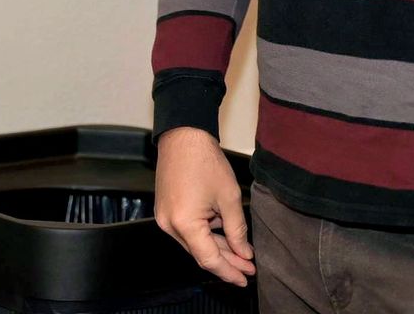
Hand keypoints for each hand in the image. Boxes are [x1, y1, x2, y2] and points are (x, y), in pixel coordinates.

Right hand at [155, 127, 254, 286]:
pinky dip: (205, 235)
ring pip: (194, 243)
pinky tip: (224, 236)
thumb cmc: (204, 161)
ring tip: (241, 253)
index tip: (245, 278)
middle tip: (248, 268)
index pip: (209, 259)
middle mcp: (169, 224)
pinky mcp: (165, 210)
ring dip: (217, 248)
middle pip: (201, 253)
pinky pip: (187, 230)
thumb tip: (243, 253)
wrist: (183, 136)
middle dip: (227, 261)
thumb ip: (237, 230)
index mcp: (184, 223)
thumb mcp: (228, 197)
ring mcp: (164, 217)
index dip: (229, 271)